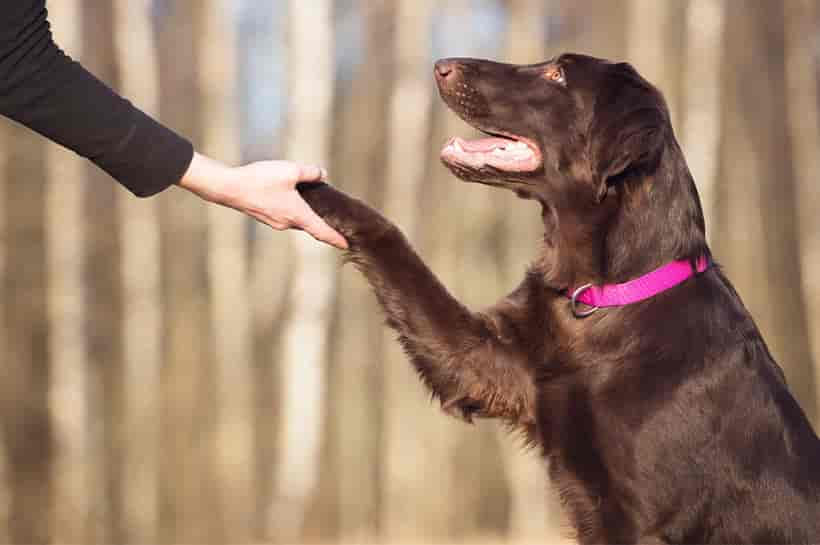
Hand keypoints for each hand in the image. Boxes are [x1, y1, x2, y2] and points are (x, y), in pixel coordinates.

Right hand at [177, 152, 347, 248]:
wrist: (228, 188)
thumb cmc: (260, 180)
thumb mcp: (290, 170)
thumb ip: (310, 173)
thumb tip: (322, 175)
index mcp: (298, 215)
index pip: (322, 232)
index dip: (336, 239)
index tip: (347, 246)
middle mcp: (288, 223)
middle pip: (311, 225)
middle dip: (323, 224)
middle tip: (337, 220)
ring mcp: (275, 222)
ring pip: (297, 219)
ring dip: (307, 214)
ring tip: (315, 203)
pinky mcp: (265, 216)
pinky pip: (286, 215)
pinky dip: (294, 210)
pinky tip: (292, 198)